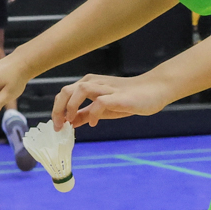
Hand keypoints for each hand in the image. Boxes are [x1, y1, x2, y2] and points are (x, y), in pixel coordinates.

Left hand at [52, 72, 173, 128]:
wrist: (154, 90)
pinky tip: (93, 123)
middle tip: (59, 127)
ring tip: (72, 122)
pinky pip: (99, 102)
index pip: (64, 94)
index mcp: (88, 84)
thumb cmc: (128, 99)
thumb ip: (85, 113)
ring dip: (71, 107)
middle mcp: (94, 83)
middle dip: (58, 109)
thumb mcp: (102, 108)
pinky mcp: (118, 96)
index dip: (57, 110)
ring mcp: (106, 88)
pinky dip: (93, 113)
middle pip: (66, 90)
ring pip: (80, 90)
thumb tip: (69, 123)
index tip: (57, 126)